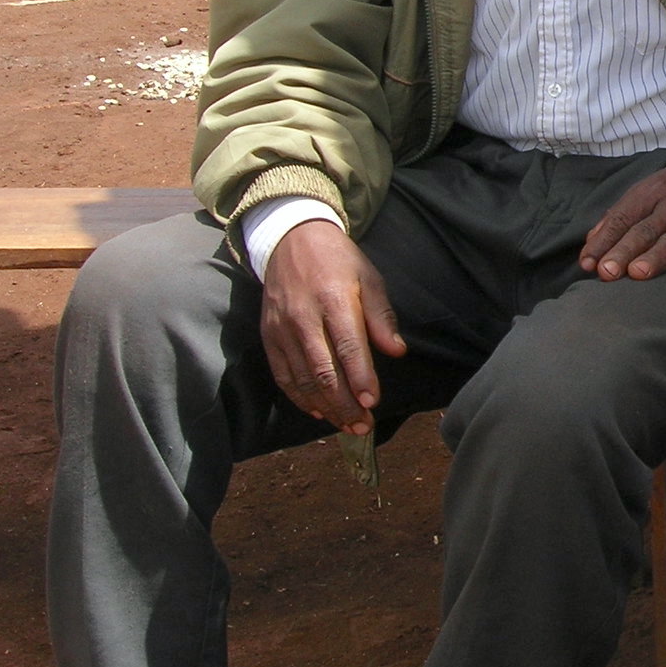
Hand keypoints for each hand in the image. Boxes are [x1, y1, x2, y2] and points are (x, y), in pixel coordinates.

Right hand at [260, 220, 405, 435]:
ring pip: (303, 378)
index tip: (373, 402)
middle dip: (345, 403)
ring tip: (347, 426)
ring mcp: (281, 328)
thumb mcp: (369, 278)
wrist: (291, 240)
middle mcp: (304, 317)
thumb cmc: (339, 261)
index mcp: (334, 299)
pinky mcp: (267, 336)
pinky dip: (300, 397)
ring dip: (325, 407)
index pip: (348, 346)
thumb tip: (397, 351)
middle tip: (363, 426)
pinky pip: (283, 375)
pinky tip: (318, 411)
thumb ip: (382, 317)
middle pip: (324, 370)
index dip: (360, 377)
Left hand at [579, 157, 665, 289]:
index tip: (588, 262)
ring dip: (656, 258)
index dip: (604, 240)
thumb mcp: (647, 189)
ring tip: (638, 274)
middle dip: (624, 251)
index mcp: (652, 192)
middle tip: (607, 272)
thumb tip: (591, 243)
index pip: (623, 217)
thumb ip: (618, 215)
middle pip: (645, 231)